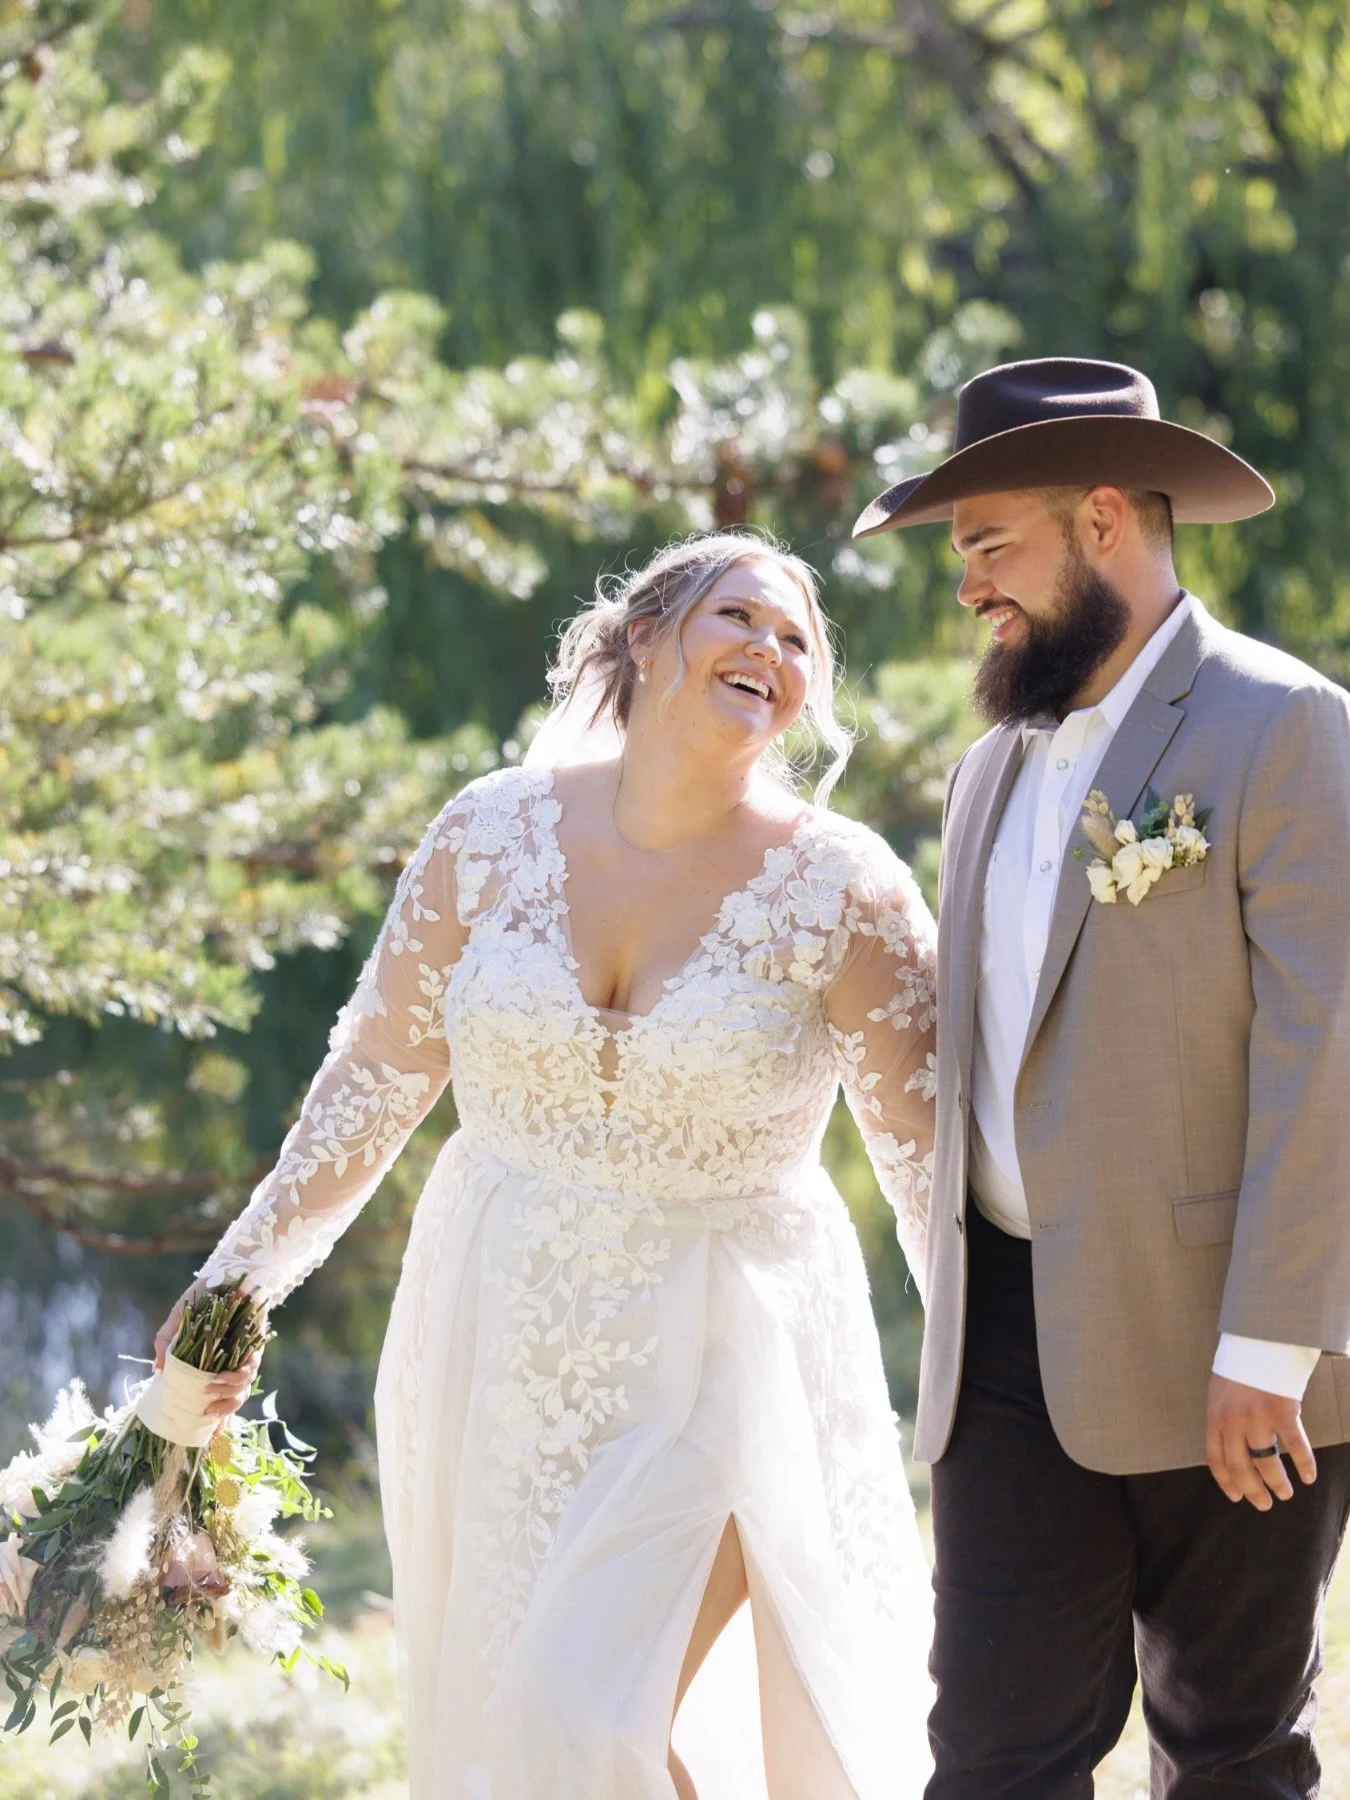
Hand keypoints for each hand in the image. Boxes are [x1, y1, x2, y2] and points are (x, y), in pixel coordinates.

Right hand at [154, 1281, 266, 1420]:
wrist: (230, 1272)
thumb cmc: (203, 1297)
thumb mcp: (178, 1320)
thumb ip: (166, 1343)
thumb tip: (157, 1371)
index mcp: (214, 1365)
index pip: (217, 1398)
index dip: (214, 1421)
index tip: (206, 1440)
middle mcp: (231, 1364)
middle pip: (232, 1401)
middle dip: (221, 1414)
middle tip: (205, 1417)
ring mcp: (244, 1356)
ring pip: (241, 1390)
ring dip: (225, 1397)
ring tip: (208, 1395)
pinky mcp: (255, 1346)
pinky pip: (248, 1369)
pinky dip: (234, 1378)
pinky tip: (220, 1379)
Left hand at [1205, 1373, 1316, 1509]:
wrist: (1258, 1340)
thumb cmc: (1239, 1366)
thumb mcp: (1220, 1393)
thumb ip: (1224, 1420)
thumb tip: (1233, 1448)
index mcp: (1215, 1416)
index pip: (1216, 1459)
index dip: (1226, 1482)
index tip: (1237, 1496)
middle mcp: (1234, 1421)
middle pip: (1241, 1467)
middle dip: (1253, 1491)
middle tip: (1264, 1504)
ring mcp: (1258, 1418)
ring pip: (1267, 1463)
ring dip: (1278, 1483)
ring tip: (1285, 1493)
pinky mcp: (1283, 1412)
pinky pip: (1296, 1447)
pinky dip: (1304, 1465)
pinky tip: (1308, 1477)